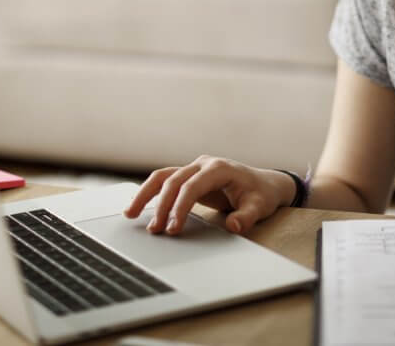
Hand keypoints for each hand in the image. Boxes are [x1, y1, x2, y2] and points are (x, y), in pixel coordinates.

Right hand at [123, 155, 295, 235]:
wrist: (264, 184)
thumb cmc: (261, 194)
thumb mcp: (259, 206)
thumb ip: (247, 216)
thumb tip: (234, 226)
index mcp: (218, 168)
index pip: (191, 186)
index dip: (180, 207)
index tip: (173, 229)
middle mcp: (203, 164)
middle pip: (172, 180)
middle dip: (161, 206)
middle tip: (155, 230)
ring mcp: (194, 168)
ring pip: (163, 177)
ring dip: (145, 194)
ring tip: (130, 214)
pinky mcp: (189, 177)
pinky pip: (165, 182)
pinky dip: (151, 194)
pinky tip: (138, 208)